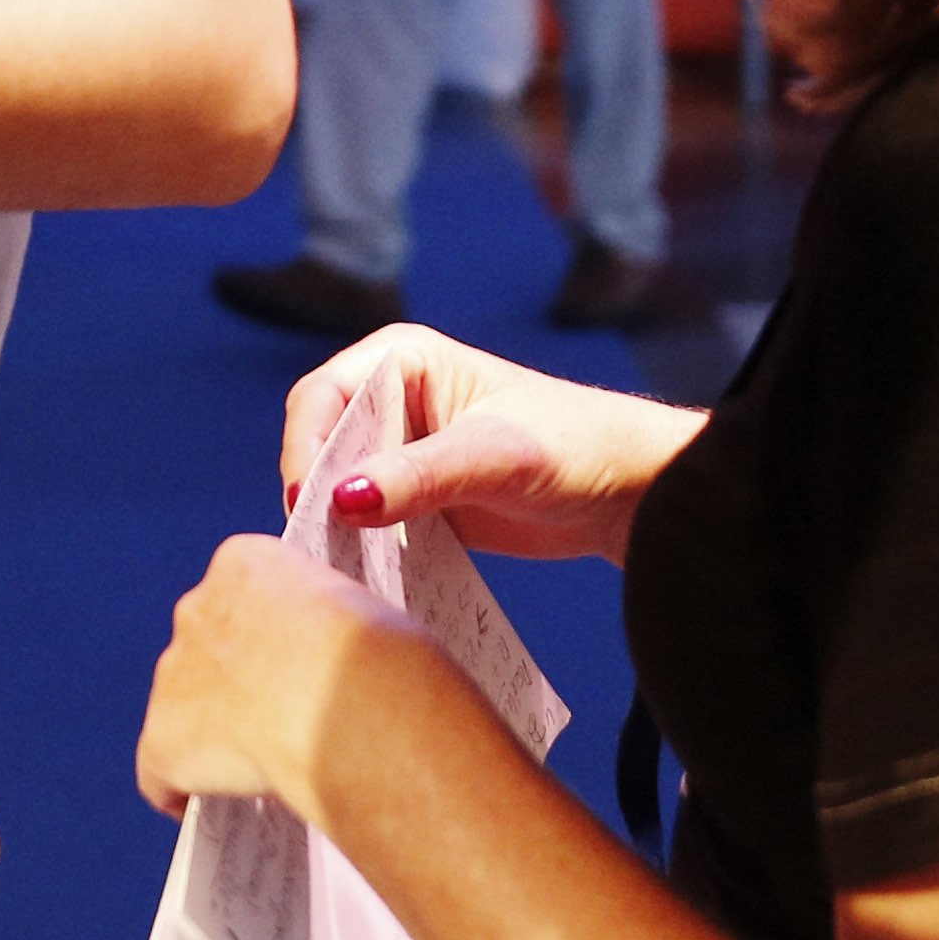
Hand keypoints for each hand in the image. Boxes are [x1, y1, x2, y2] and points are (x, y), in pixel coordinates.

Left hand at [134, 532, 426, 822]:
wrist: (349, 702)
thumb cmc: (377, 657)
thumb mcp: (359, 612)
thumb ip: (326, 628)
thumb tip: (335, 663)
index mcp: (244, 564)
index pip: (241, 596)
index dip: (267, 637)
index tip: (292, 665)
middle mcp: (197, 608)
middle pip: (205, 647)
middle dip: (234, 678)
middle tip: (281, 716)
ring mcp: (173, 673)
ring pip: (182, 705)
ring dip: (210, 728)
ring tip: (256, 763)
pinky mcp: (163, 738)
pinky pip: (159, 771)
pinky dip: (178, 788)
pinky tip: (202, 803)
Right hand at [282, 325, 703, 563]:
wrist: (632, 492)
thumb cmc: (575, 446)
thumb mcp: (493, 458)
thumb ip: (418, 477)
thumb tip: (341, 501)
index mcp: (403, 360)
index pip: (322, 398)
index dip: (305, 447)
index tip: (308, 502)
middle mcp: (395, 400)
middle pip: (323, 445)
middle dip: (316, 493)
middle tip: (317, 547)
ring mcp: (405, 453)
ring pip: (342, 489)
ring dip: (337, 527)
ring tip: (337, 568)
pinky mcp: (420, 500)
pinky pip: (372, 525)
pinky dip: (365, 550)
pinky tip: (368, 579)